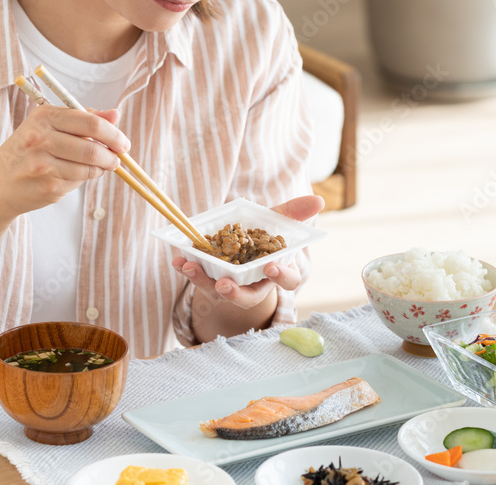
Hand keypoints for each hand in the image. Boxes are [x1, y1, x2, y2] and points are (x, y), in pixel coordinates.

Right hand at [0, 105, 129, 219]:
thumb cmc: (28, 150)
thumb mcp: (49, 125)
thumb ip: (83, 118)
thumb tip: (116, 114)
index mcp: (44, 117)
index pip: (90, 123)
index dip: (113, 134)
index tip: (123, 142)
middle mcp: (41, 138)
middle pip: (92, 148)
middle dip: (112, 155)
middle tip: (117, 158)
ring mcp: (43, 164)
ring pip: (89, 167)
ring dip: (101, 168)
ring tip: (99, 166)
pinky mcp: (48, 186)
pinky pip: (80, 181)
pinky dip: (86, 178)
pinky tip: (77, 174)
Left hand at [171, 195, 324, 308]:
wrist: (244, 249)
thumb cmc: (265, 238)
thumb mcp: (279, 223)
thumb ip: (295, 213)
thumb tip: (318, 200)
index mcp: (279, 272)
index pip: (287, 281)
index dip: (280, 276)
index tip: (270, 267)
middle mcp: (255, 285)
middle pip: (247, 297)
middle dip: (235, 293)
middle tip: (224, 285)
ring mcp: (232, 287)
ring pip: (218, 291)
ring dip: (203, 280)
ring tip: (189, 266)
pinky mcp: (211, 282)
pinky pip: (199, 278)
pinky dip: (187, 269)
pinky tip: (177, 259)